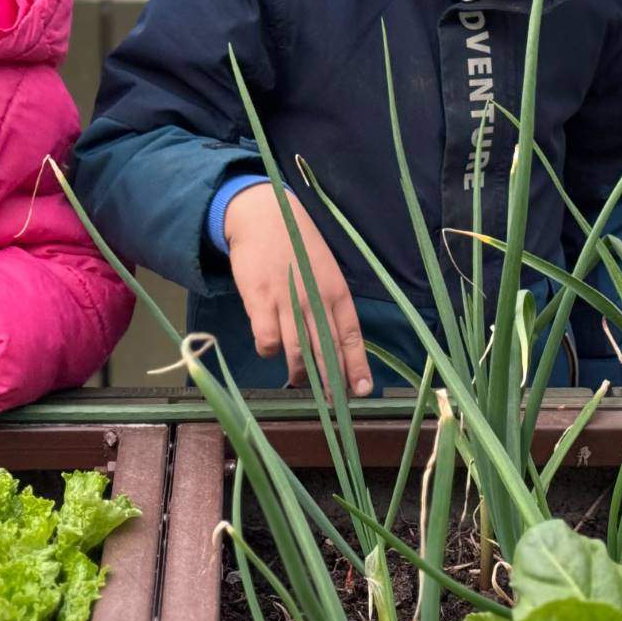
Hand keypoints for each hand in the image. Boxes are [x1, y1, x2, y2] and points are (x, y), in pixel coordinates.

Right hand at [224, 184, 371, 396]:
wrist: (263, 216)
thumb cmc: (297, 246)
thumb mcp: (325, 271)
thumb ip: (330, 303)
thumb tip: (336, 341)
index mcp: (337, 291)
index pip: (351, 336)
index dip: (357, 366)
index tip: (362, 391)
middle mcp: (315, 299)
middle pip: (326, 350)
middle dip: (331, 382)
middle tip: (334, 404)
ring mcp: (287, 301)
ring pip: (296, 352)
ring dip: (298, 373)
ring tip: (298, 380)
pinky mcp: (260, 301)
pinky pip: (266, 341)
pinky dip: (268, 351)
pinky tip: (270, 347)